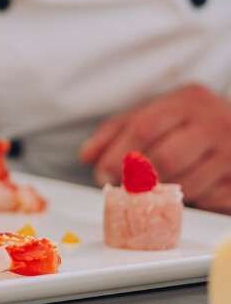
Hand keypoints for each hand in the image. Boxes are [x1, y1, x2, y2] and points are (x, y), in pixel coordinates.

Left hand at [80, 84, 230, 213]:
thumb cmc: (191, 123)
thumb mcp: (156, 114)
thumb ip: (118, 131)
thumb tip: (88, 155)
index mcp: (188, 101)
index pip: (145, 127)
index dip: (119, 154)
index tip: (103, 172)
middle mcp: (215, 123)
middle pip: (165, 159)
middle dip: (137, 179)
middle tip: (124, 187)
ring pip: (185, 185)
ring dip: (162, 194)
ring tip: (157, 188)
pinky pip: (207, 202)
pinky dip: (189, 201)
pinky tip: (186, 189)